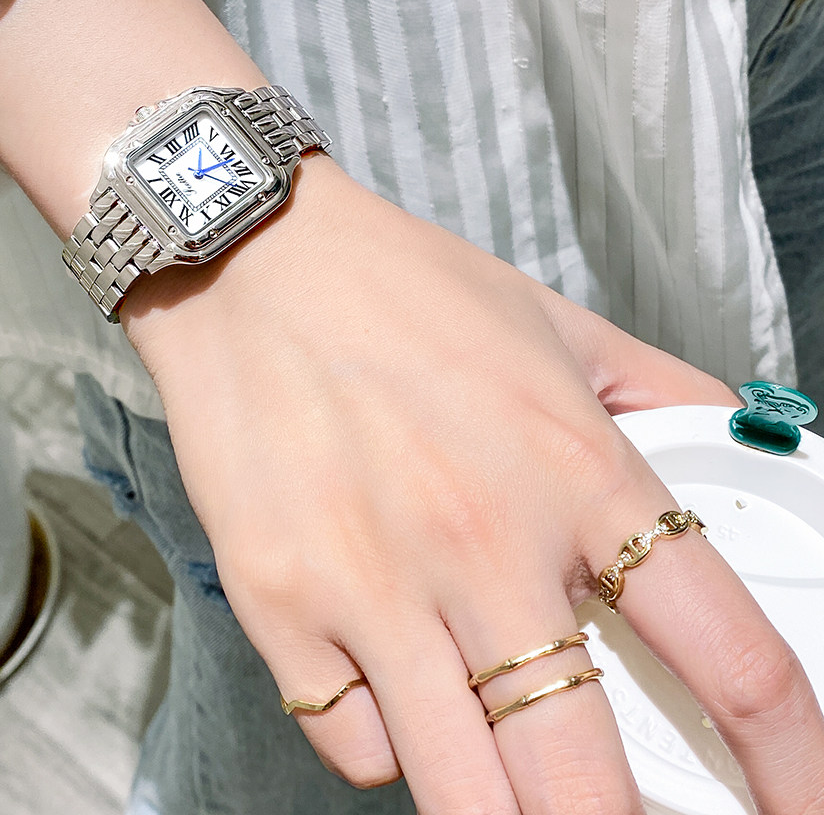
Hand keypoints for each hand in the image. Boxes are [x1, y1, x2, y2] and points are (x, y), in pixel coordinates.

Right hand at [123, 153, 823, 812]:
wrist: (252, 261)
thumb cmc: (402, 288)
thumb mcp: (557, 324)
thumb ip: (664, 394)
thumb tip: (745, 451)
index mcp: (576, 470)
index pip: (729, 657)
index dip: (793, 762)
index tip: (798, 802)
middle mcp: (481, 543)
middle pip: (588, 785)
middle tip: (619, 811)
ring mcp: (372, 585)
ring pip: (466, 798)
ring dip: (506, 810)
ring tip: (512, 779)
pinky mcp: (278, 606)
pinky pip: (355, 747)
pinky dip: (389, 745)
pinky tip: (391, 688)